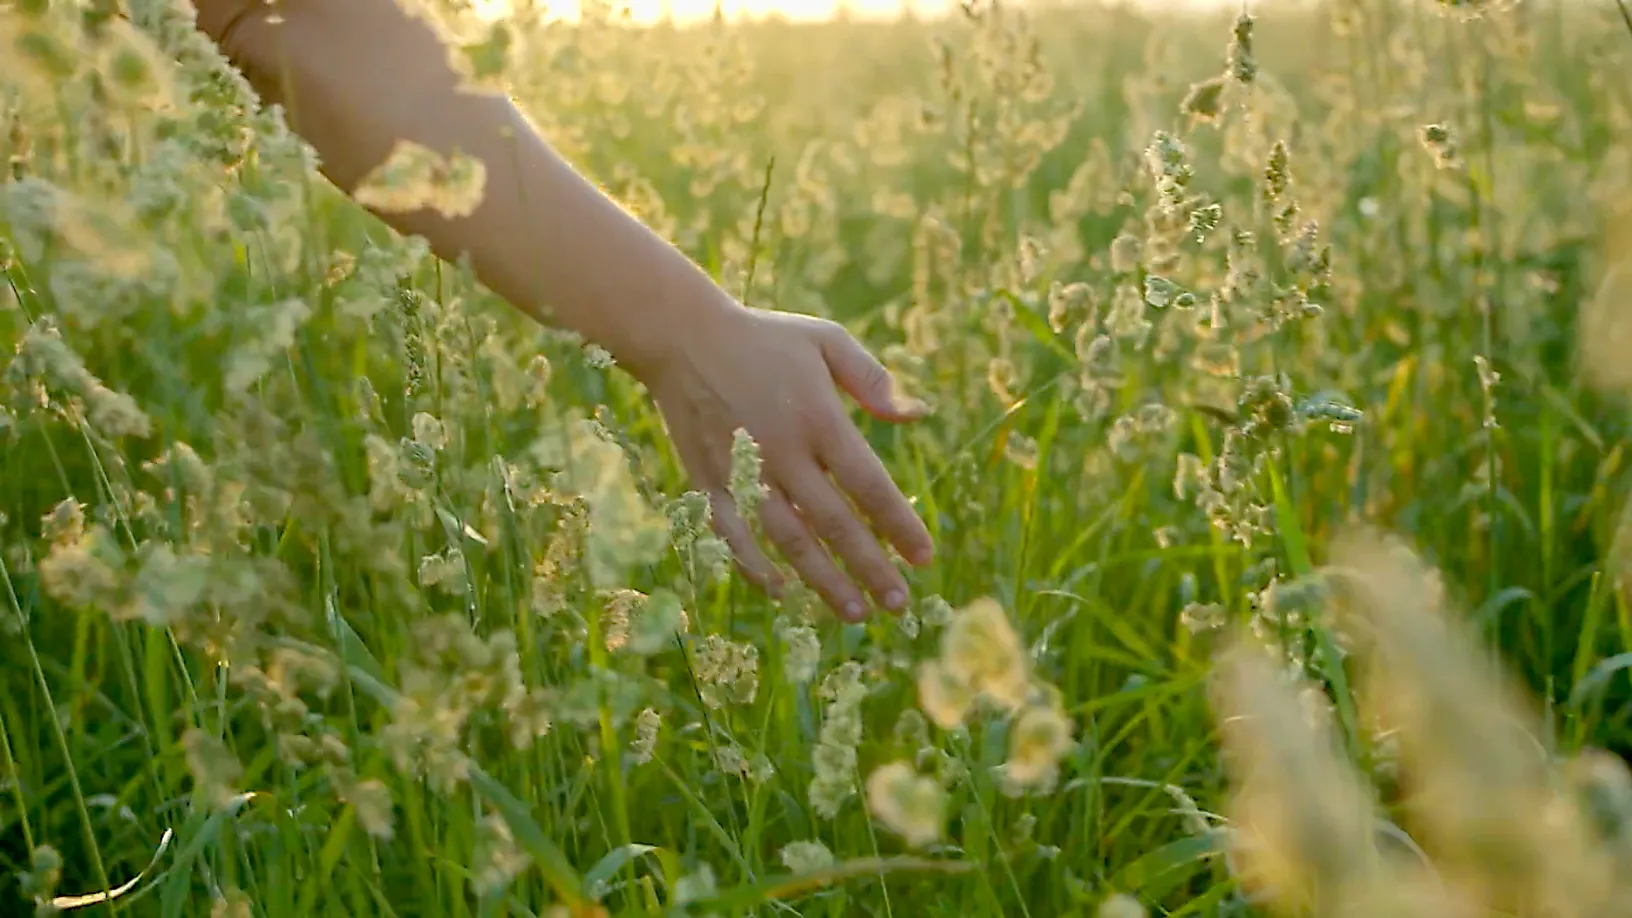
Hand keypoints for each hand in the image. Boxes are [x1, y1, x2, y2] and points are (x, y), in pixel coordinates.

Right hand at [639, 300, 934, 620]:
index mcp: (819, 419)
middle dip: (870, 568)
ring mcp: (743, 472)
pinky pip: (734, 535)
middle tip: (899, 604)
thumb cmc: (764, 339)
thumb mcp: (826, 342)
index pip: (869, 486)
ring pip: (789, 539)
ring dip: (823, 581)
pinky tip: (783, 593)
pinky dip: (757, 567)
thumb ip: (872, 379)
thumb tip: (917, 415)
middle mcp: (784, 452)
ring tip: (855, 614)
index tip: (925, 558)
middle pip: (835, 524)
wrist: (683, 338)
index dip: (899, 526)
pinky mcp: (708, 482)